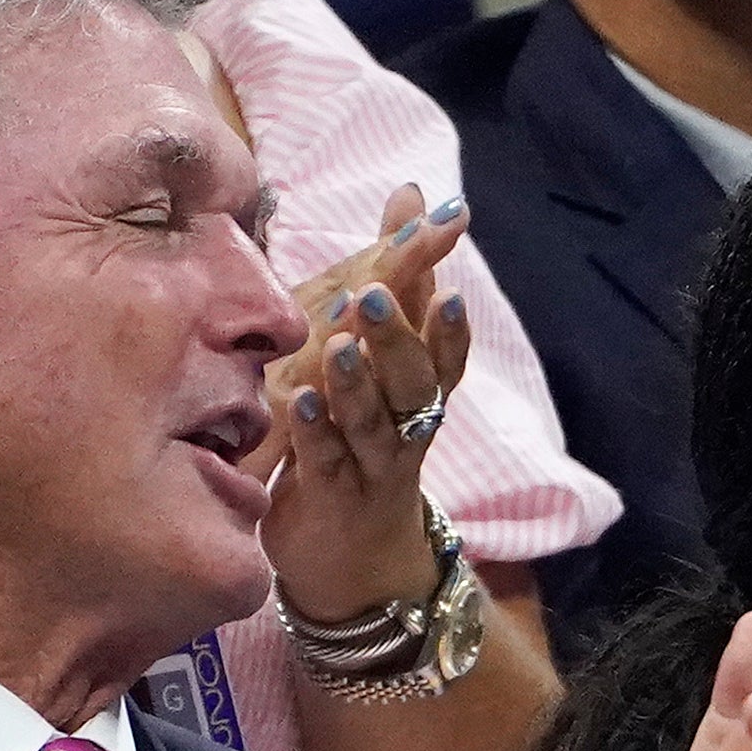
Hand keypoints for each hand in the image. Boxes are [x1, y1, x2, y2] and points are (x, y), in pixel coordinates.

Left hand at [261, 183, 474, 619]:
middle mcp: (407, 425)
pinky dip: (319, 434)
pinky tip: (301, 404)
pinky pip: (329, 464)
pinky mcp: (336, 499)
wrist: (355, 559)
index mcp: (418, 388)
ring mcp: (374, 465)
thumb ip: (400, 282)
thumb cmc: (368, 437)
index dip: (444, 294)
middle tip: (379, 292)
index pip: (442, 338)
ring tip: (340, 344)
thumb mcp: (385, 355)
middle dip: (402, 336)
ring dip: (360, 382)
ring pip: (376, 422)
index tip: (450, 254)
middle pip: (415, 380)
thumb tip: (413, 191)